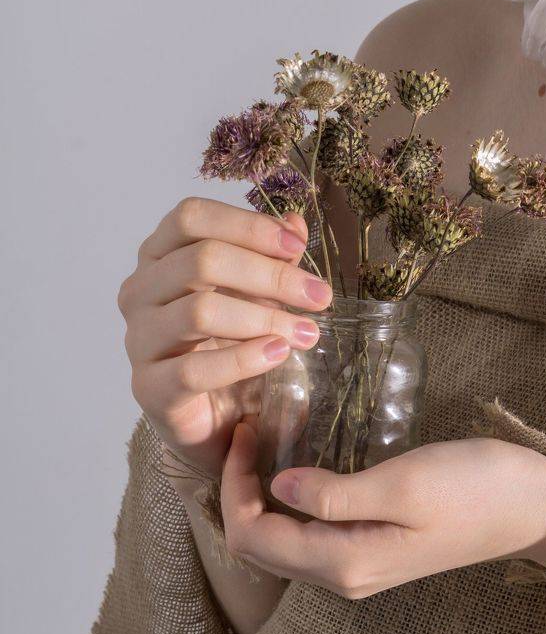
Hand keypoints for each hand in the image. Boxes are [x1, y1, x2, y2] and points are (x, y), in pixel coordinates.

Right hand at [120, 195, 332, 479]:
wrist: (211, 416)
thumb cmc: (228, 340)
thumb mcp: (257, 292)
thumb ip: (271, 256)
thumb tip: (294, 224)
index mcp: (160, 254)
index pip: (191, 217)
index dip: (247, 226)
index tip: (297, 248)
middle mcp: (140, 291)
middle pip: (200, 260)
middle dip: (270, 276)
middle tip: (319, 296)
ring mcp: (139, 339)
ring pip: (199, 311)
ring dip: (264, 318)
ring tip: (307, 332)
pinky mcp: (149, 387)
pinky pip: (193, 369)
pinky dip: (243, 359)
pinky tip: (278, 354)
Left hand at [220, 419, 545, 597]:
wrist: (532, 507)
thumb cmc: (474, 488)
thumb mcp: (404, 483)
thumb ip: (336, 493)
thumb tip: (278, 488)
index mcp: (344, 562)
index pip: (253, 537)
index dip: (233, 489)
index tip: (246, 431)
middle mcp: (343, 576)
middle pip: (260, 545)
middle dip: (239, 491)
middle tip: (249, 430)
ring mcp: (357, 567)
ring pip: (282, 541)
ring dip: (262, 496)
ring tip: (266, 439)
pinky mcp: (372, 550)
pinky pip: (309, 533)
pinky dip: (291, 500)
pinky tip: (300, 461)